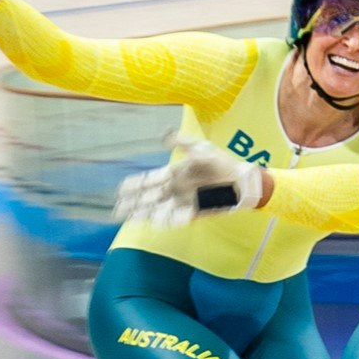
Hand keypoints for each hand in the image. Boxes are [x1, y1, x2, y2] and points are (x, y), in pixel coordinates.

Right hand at [114, 135, 265, 227]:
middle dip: (133, 204)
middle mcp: (175, 189)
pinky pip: (178, 217)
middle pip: (149, 198)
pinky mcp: (195, 211)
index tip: (119, 191)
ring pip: (159, 209)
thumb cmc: (222, 162)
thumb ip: (183, 143)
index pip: (149, 180)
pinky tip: (154, 223)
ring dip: (145, 214)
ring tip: (130, 219)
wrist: (241, 181)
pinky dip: (167, 220)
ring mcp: (184, 201)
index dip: (134, 186)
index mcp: (174, 173)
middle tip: (116, 211)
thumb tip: (166, 135)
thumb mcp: (201, 149)